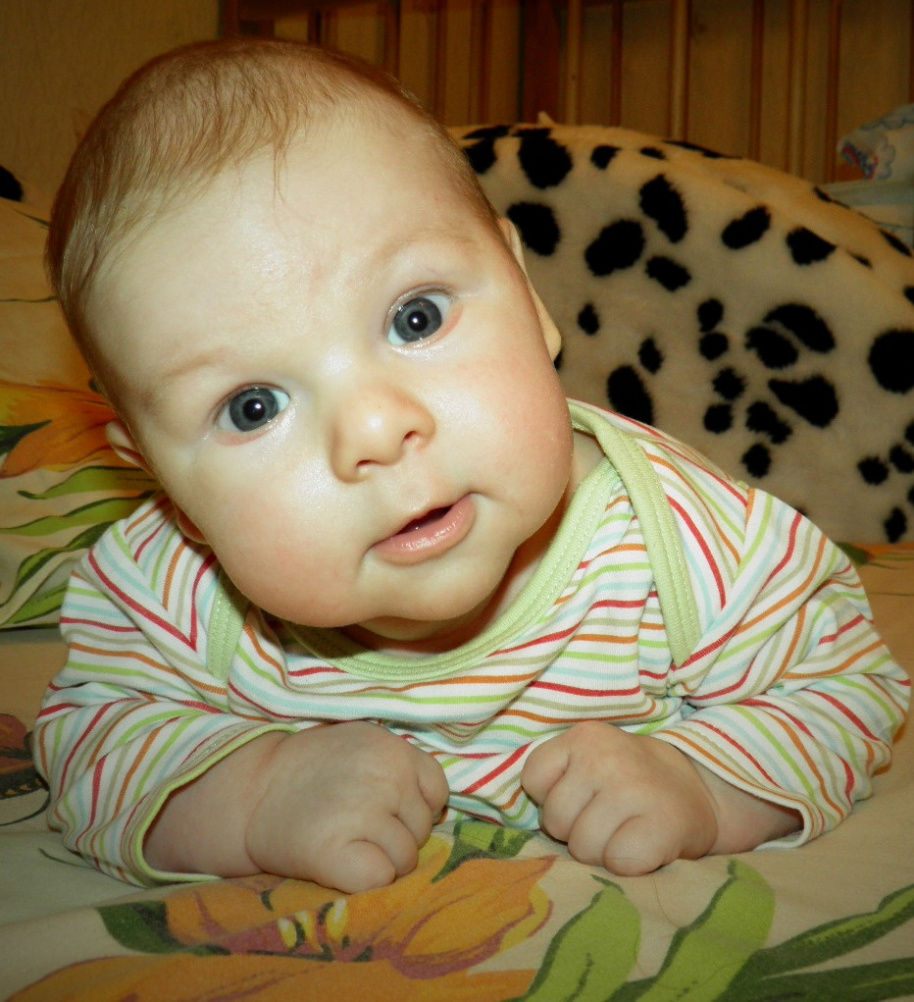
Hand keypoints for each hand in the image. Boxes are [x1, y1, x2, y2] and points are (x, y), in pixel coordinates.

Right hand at [245, 723, 449, 890]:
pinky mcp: (337, 852)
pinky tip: (339, 861)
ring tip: (345, 842)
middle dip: (396, 835)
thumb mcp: (362, 743)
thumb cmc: (311, 769)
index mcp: (394, 749)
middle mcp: (386, 778)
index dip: (414, 807)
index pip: (437, 792)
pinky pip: (379, 879)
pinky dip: (363, 879)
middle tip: (355, 825)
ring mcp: (363, 814)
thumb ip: (399, 765)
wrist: (251, 790)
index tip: (385, 809)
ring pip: (404, 859)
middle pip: (421, 830)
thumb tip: (436, 807)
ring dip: (380, 860)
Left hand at [521, 722, 718, 875]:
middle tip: (609, 819)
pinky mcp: (661, 825)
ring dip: (601, 852)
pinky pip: (618, 863)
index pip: (534, 780)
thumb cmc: (629, 783)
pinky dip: (629, 865)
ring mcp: (634, 789)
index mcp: (584, 736)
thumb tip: (525, 819)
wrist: (700, 792)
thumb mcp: (588, 760)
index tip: (584, 796)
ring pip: (583, 848)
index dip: (555, 798)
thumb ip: (556, 777)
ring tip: (626, 831)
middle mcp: (606, 756)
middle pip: (556, 821)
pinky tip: (644, 845)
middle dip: (577, 830)